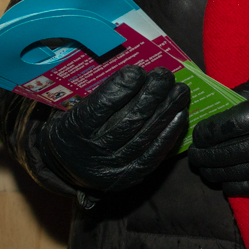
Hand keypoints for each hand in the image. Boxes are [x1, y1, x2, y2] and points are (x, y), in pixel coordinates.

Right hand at [41, 65, 189, 193]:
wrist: (67, 166)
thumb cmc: (77, 127)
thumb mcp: (74, 109)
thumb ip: (100, 94)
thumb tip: (135, 73)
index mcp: (72, 131)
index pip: (100, 107)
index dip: (121, 89)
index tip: (137, 71)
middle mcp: (91, 153)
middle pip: (128, 121)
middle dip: (151, 96)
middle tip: (165, 76)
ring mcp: (111, 168)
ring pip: (144, 136)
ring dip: (166, 111)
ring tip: (180, 91)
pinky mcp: (129, 176)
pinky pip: (154, 154)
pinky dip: (170, 133)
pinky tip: (181, 114)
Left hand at [188, 47, 248, 195]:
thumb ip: (248, 92)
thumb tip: (219, 106)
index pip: (227, 127)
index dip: (207, 132)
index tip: (198, 132)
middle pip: (230, 152)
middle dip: (207, 155)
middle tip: (195, 155)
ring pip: (242, 172)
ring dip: (219, 173)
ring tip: (206, 170)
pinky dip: (241, 188)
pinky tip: (227, 185)